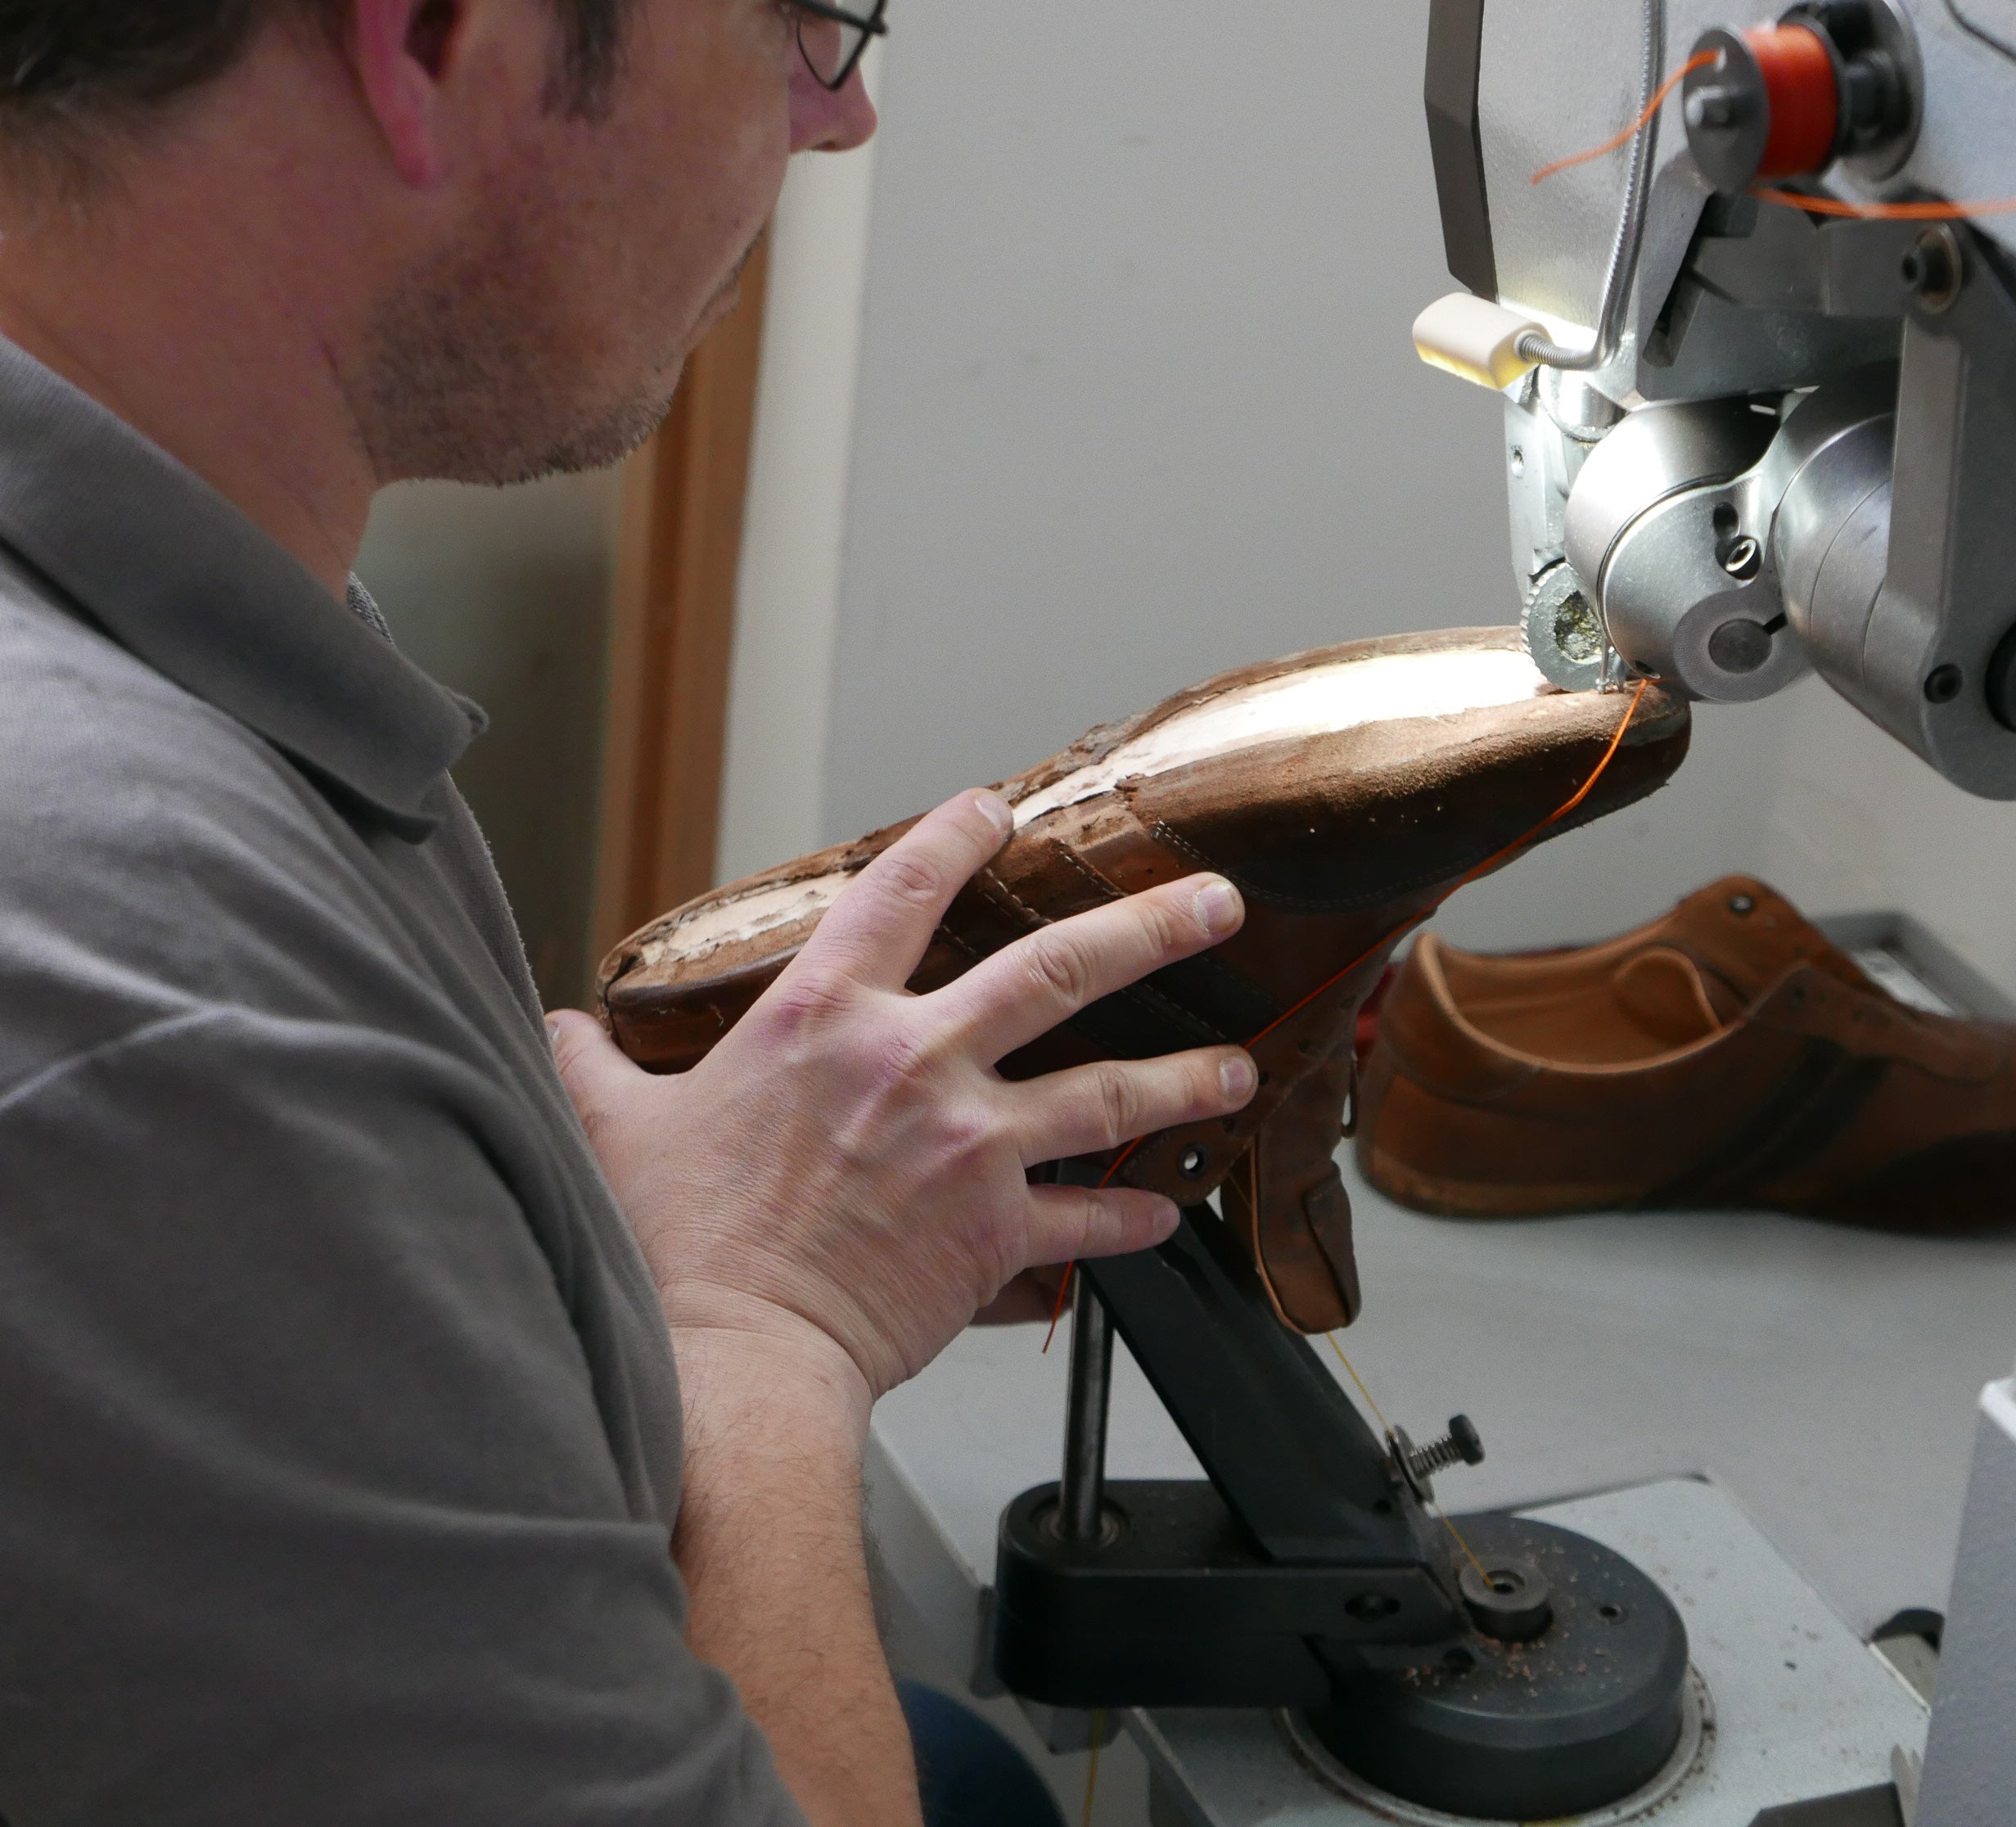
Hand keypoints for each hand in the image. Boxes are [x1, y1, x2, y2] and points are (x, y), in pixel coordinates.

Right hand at [549, 789, 1255, 1396]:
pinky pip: (1089, 1217)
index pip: (901, 888)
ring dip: (1186, 1075)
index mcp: (823, 1016)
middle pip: (1059, 967)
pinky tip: (1167, 1208)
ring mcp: (969, 1144)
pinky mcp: (998, 1230)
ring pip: (1109, 1089)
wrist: (729, 1354)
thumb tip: (554, 1029)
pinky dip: (1133, 1213)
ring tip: (1238, 1067)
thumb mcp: (614, 1126)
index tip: (999, 810)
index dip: (956, 835)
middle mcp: (912, 1060)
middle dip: (1151, 925)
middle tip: (1216, 904)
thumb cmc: (673, 1245)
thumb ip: (593, 1063)